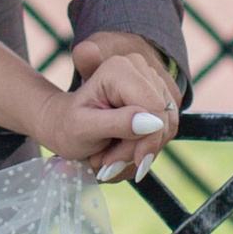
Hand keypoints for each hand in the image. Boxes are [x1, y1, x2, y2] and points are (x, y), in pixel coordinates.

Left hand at [71, 32, 180, 181]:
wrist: (66, 125)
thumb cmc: (69, 126)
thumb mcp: (83, 128)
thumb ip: (116, 123)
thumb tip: (153, 122)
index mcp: (118, 69)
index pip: (153, 108)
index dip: (146, 140)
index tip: (125, 162)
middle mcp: (139, 68)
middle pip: (161, 119)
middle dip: (137, 148)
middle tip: (107, 165)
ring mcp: (152, 82)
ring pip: (166, 127)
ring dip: (141, 150)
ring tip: (110, 158)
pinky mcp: (160, 98)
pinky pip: (167, 129)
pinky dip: (147, 146)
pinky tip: (123, 151)